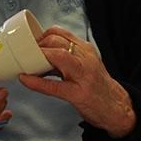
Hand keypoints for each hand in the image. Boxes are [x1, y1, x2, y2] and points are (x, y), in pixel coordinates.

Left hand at [19, 25, 135, 137]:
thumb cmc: (95, 85)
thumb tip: (35, 54)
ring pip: (57, 56)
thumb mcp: (82, 64)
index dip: (40, 35)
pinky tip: (26, 80)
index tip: (29, 42)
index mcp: (84, 49)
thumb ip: (62, 56)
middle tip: (25, 54)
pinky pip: (54, 85)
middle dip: (37, 45)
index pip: (59, 32)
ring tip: (24, 63)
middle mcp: (85, 58)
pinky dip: (37, 82)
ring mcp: (83, 75)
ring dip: (37, 57)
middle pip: (56, 41)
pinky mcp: (79, 94)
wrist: (117, 108)